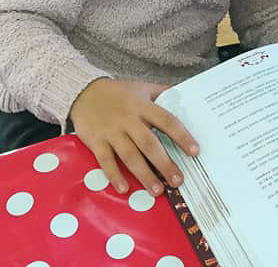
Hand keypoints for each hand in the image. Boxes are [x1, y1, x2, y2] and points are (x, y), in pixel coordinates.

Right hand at [69, 78, 198, 196]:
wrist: (83, 92)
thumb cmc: (117, 93)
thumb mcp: (141, 87)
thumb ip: (162, 92)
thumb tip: (186, 94)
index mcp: (142, 106)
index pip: (166, 121)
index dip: (181, 136)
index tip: (195, 151)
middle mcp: (128, 120)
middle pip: (149, 143)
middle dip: (164, 163)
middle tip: (178, 180)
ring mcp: (111, 132)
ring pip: (130, 155)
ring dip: (144, 174)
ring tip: (157, 191)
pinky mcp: (96, 141)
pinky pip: (106, 160)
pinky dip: (115, 175)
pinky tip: (125, 189)